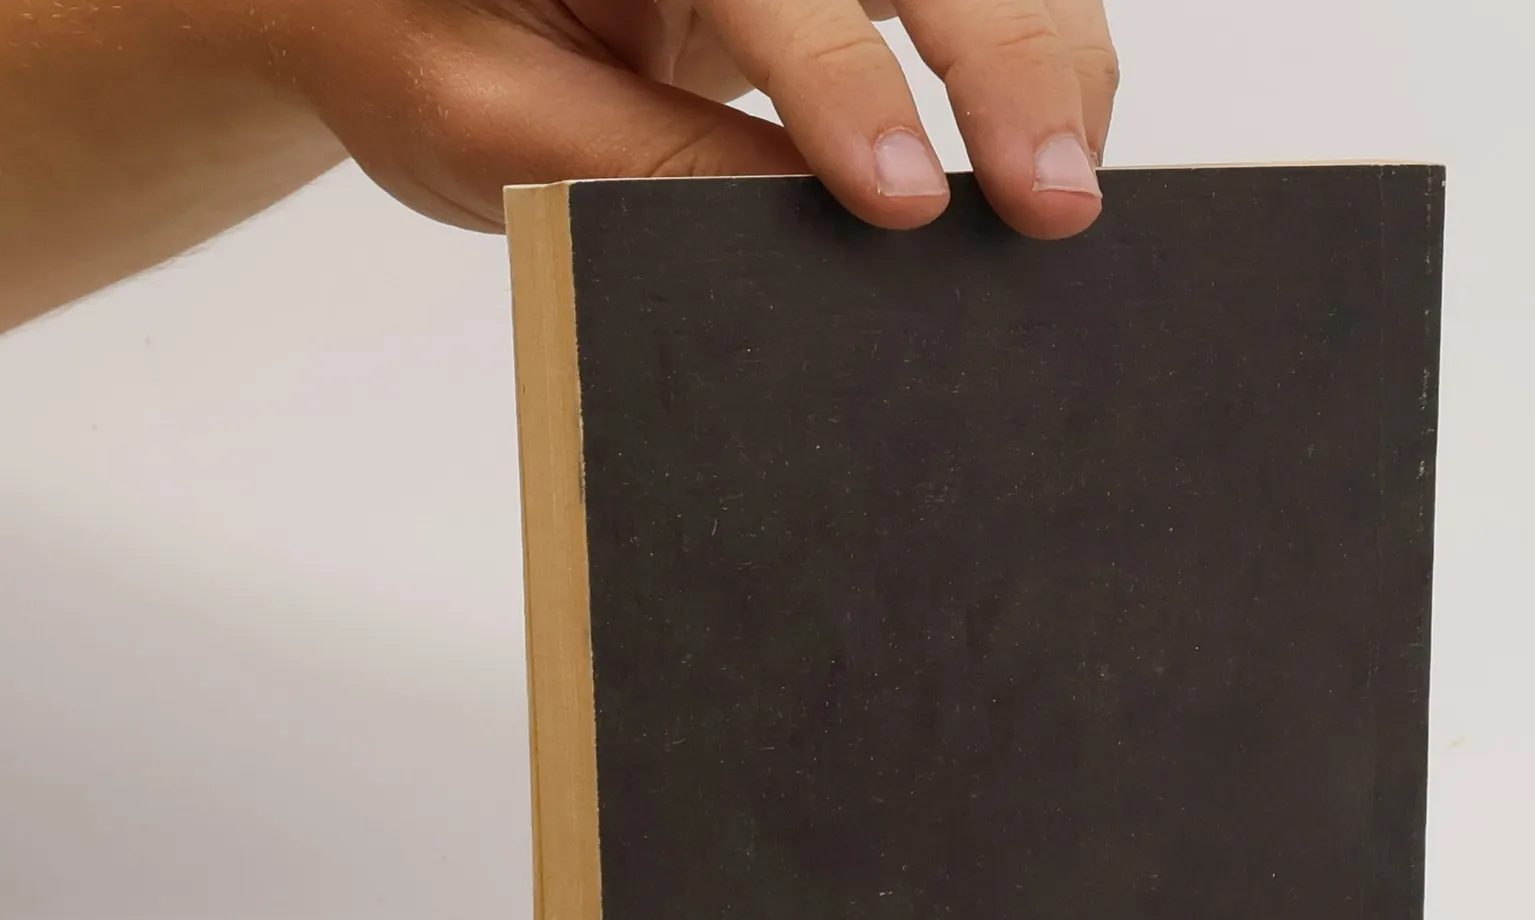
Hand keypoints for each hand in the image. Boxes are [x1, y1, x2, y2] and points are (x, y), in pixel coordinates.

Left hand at [270, 0, 1118, 238]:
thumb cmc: (420, 38)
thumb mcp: (484, 117)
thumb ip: (631, 159)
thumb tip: (803, 221)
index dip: (849, 83)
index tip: (902, 203)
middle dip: (1005, 59)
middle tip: (1053, 200)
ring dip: (1043, 54)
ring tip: (1069, 181)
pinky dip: (1027, 54)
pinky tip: (1049, 134)